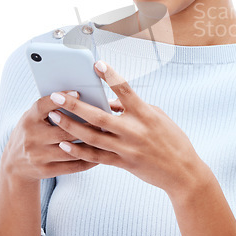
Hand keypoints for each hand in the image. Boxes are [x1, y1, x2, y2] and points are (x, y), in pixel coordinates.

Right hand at [0, 91, 98, 182]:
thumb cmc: (32, 131)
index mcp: (29, 119)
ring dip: (91, 143)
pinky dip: (88, 160)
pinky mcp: (45, 171)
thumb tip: (79, 97)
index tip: (78, 93)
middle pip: (64, 130)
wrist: (13, 164)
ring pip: (71, 149)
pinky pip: (72, 166)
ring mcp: (38, 156)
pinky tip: (100, 153)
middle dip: (86, 125)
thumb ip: (50, 108)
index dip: (60, 99)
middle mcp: (32, 137)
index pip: (43, 105)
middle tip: (105, 119)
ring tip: (107, 136)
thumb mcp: (34, 117)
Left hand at [47, 60, 205, 194]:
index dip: (110, 76)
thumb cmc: (171, 139)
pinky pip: (96, 157)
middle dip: (75, 105)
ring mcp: (127, 148)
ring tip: (53, 117)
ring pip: (92, 136)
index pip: (125, 89)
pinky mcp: (124, 163)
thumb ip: (132, 108)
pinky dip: (79, 150)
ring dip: (70, 126)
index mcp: (145, 113)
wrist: (182, 172)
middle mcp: (134, 130)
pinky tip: (64, 144)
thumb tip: (109, 102)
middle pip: (99, 115)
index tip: (96, 64)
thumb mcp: (156, 116)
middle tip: (56, 95)